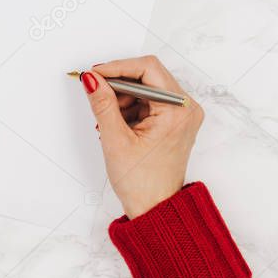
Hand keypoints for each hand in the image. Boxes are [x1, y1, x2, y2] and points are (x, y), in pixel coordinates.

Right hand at [78, 56, 203, 218]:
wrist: (155, 209)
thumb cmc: (143, 183)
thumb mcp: (116, 140)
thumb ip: (103, 104)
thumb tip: (92, 79)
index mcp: (178, 110)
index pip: (147, 69)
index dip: (117, 67)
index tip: (95, 74)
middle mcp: (186, 108)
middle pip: (147, 76)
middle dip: (118, 85)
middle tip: (97, 96)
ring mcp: (182, 114)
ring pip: (146, 88)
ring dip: (122, 98)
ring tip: (109, 121)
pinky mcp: (174, 121)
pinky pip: (149, 101)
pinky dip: (130, 108)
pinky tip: (118, 126)